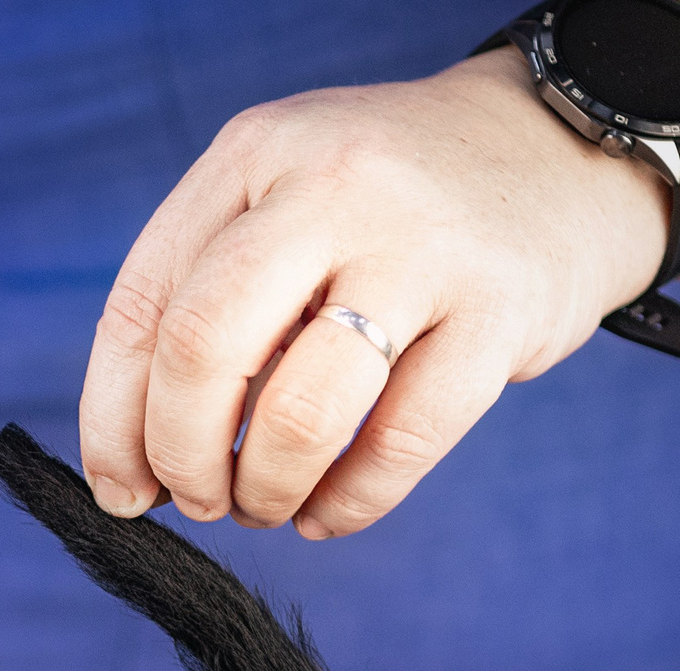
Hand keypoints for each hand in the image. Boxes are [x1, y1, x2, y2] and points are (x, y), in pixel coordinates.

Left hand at [79, 47, 669, 538]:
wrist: (566, 150)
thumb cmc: (389, 212)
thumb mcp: (284, 204)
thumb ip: (204, 305)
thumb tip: (127, 469)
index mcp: (253, 156)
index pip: (143, 306)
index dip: (113, 421)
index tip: (120, 487)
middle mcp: (329, 187)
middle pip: (202, 350)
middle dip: (180, 454)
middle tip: (198, 498)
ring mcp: (421, 246)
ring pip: (300, 411)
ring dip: (263, 487)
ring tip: (265, 503)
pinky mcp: (501, 310)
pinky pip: (400, 442)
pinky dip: (348, 502)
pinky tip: (326, 512)